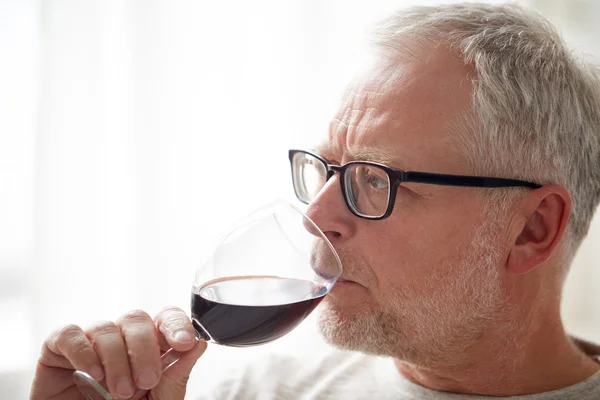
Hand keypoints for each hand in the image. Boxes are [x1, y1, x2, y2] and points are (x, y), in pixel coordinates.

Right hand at [30, 307, 206, 399]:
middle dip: (145, 348)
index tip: (185, 342)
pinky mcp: (57, 348)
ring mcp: (90, 342)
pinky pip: (70, 334)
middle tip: (148, 380)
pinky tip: (93, 374)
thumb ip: (176, 376)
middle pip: (137, 319)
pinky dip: (83, 352)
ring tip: (120, 392)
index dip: (176, 324)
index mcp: (149, 348)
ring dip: (117, 360)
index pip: (165, 318)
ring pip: (107, 328)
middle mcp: (120, 340)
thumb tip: (199, 344)